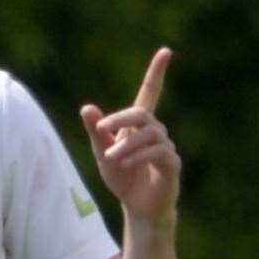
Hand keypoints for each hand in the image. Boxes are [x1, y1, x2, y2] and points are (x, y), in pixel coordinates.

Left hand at [79, 48, 180, 226]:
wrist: (136, 207)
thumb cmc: (121, 177)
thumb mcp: (102, 152)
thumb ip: (96, 131)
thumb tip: (86, 107)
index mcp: (138, 126)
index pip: (150, 93)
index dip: (157, 73)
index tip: (166, 51)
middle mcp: (155, 132)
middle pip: (142, 113)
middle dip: (120, 119)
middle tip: (101, 129)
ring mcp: (166, 148)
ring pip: (149, 134)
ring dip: (126, 144)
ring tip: (111, 158)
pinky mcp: (172, 165)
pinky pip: (159, 153)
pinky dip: (139, 156)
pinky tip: (125, 163)